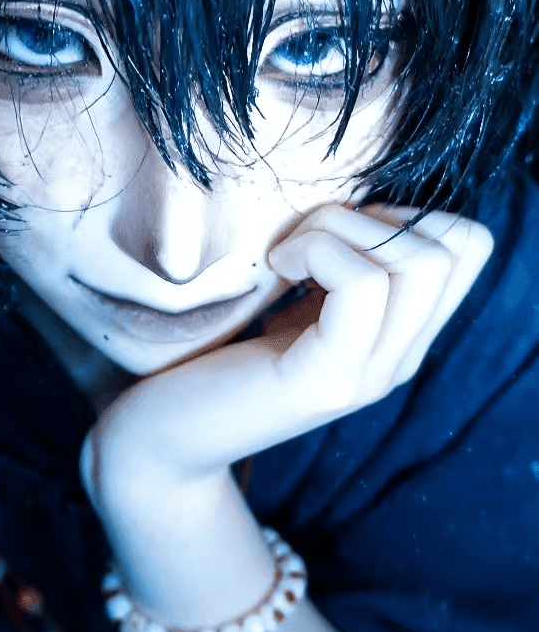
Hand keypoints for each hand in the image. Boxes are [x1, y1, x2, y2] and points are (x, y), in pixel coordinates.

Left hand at [84, 202, 493, 503]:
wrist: (162, 439)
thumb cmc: (215, 353)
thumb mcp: (294, 298)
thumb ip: (339, 263)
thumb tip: (356, 192)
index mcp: (399, 335)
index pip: (470, 245)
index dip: (409, 212)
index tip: (334, 231)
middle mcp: (400, 358)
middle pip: (458, 245)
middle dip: (377, 212)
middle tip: (304, 238)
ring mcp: (369, 375)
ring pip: (419, 261)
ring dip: (341, 227)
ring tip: (285, 253)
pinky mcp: (325, 381)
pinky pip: (362, 284)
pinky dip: (318, 250)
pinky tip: (274, 266)